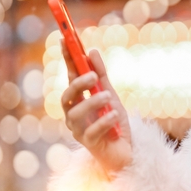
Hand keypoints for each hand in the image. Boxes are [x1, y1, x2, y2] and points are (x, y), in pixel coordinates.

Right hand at [60, 43, 132, 176]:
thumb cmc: (114, 123)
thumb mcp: (111, 95)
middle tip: (93, 77)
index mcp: (78, 100)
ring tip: (108, 97)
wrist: (126, 152)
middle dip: (78, 85)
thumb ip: (102, 75)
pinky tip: (115, 117)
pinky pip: (91, 132)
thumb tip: (90, 51)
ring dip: (92, 103)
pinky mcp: (89, 144)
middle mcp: (73, 114)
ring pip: (75, 114)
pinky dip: (103, 122)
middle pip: (66, 97)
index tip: (65, 39)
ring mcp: (79, 130)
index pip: (69, 76)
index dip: (66, 58)